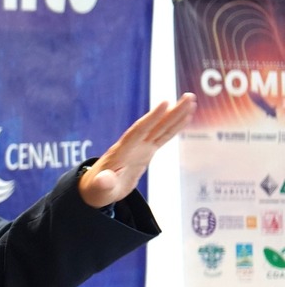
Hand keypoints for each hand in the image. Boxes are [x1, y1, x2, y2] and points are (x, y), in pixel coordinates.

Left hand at [78, 92, 197, 208]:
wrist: (95, 188)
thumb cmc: (97, 189)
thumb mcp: (99, 189)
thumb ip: (103, 183)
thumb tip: (104, 180)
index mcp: (122, 151)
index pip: (138, 131)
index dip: (152, 118)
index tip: (165, 103)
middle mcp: (132, 145)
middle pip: (154, 125)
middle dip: (171, 112)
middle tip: (188, 96)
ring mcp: (139, 147)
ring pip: (161, 128)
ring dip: (176, 114)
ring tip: (191, 100)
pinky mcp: (145, 152)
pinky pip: (162, 137)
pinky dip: (174, 127)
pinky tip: (186, 117)